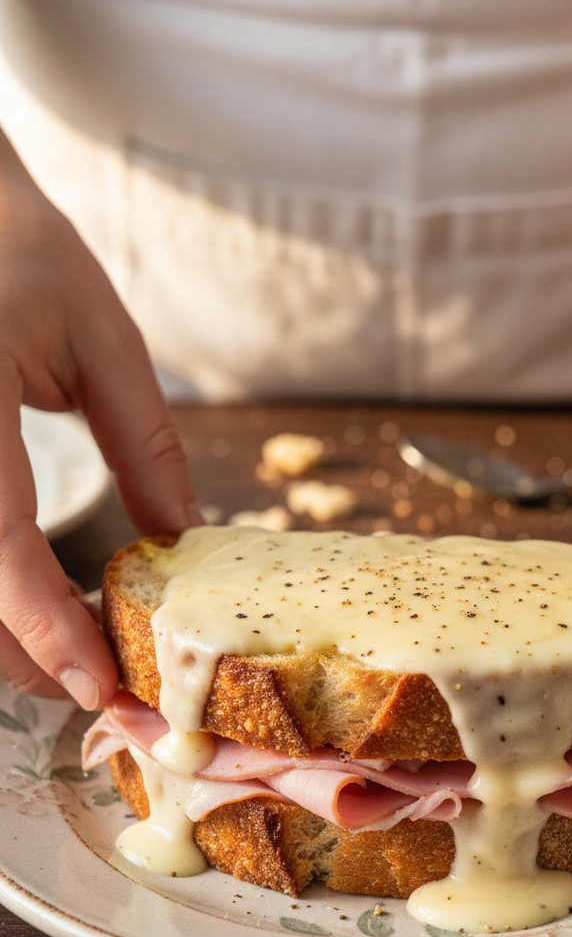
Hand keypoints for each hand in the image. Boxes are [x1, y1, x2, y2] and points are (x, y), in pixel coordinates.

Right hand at [0, 132, 199, 708]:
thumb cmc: (20, 250)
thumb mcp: (101, 337)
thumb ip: (146, 443)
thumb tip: (186, 541)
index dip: (41, 624)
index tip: (96, 684)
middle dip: (22, 654)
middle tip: (103, 686)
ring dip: (0, 635)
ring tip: (73, 657)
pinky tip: (30, 608)